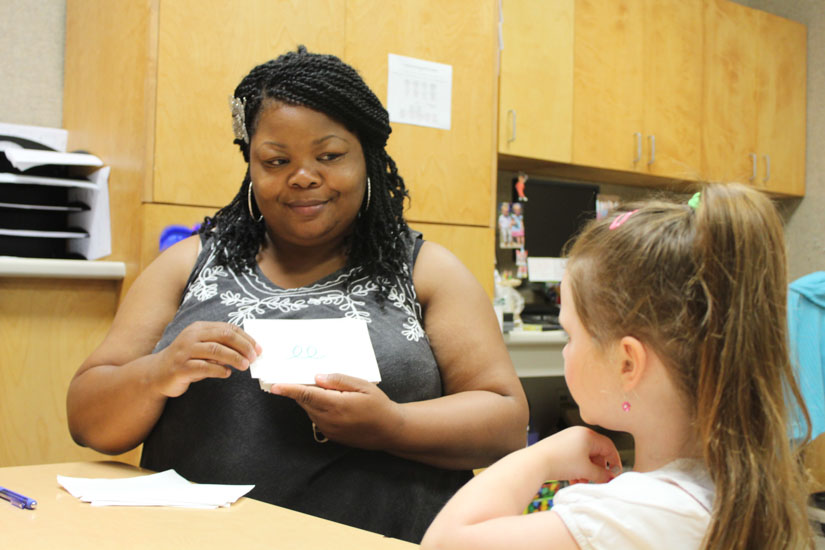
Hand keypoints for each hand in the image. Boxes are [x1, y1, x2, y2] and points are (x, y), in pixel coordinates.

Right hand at [153, 321, 260, 397]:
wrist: (157, 373)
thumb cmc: (187, 360)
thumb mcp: (203, 348)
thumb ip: (221, 346)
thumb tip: (249, 351)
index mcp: (199, 328)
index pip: (228, 328)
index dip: (246, 338)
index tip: (258, 349)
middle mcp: (191, 336)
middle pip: (223, 336)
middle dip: (243, 346)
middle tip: (253, 357)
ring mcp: (184, 352)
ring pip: (215, 350)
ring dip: (234, 358)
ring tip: (244, 366)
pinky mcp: (180, 368)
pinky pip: (204, 367)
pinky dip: (219, 371)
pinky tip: (227, 374)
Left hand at [271, 373, 401, 449]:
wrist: (389, 431)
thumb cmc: (378, 405)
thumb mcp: (363, 386)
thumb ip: (339, 380)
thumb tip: (317, 377)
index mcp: (336, 405)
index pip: (306, 395)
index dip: (289, 390)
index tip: (275, 386)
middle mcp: (329, 419)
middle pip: (305, 402)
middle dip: (301, 389)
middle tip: (302, 375)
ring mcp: (329, 429)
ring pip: (310, 410)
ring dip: (311, 399)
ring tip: (326, 389)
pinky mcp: (331, 435)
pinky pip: (317, 418)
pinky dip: (318, 408)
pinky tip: (332, 402)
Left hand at [537, 426, 621, 483]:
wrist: (535, 462)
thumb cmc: (559, 462)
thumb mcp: (586, 470)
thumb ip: (602, 474)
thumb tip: (609, 477)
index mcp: (588, 435)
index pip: (608, 446)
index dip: (614, 461)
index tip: (614, 474)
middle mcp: (578, 433)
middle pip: (596, 452)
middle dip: (597, 469)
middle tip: (596, 480)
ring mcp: (568, 438)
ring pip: (584, 456)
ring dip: (586, 470)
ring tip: (582, 481)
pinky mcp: (559, 445)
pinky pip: (574, 456)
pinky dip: (577, 468)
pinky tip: (573, 479)